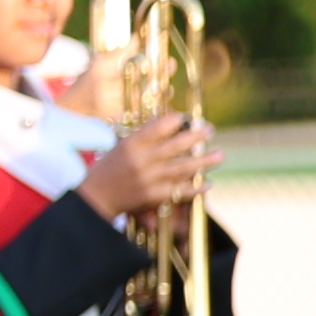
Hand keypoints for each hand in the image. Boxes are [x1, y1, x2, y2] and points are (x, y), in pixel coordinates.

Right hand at [79, 114, 214, 219]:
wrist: (96, 198)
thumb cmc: (108, 169)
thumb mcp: (121, 146)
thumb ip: (143, 137)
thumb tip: (170, 124)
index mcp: (132, 144)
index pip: (158, 127)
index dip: (176, 120)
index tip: (188, 117)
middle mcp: (143, 160)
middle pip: (176, 146)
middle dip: (196, 136)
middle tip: (210, 129)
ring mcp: (150, 179)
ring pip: (183, 168)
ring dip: (204, 161)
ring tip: (219, 155)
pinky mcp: (155, 197)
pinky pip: (181, 192)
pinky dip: (196, 188)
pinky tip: (208, 183)